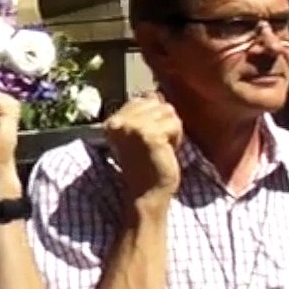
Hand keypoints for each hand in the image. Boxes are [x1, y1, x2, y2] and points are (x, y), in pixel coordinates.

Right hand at [104, 92, 182, 208]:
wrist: (146, 195)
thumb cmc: (147, 167)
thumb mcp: (138, 136)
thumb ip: (143, 114)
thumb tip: (157, 93)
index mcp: (112, 122)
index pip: (143, 100)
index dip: (153, 119)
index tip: (147, 142)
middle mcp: (118, 122)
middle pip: (157, 103)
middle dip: (163, 123)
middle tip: (156, 147)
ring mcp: (132, 127)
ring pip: (168, 111)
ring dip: (171, 130)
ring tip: (161, 148)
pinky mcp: (149, 135)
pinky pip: (174, 123)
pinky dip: (177, 138)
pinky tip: (166, 152)